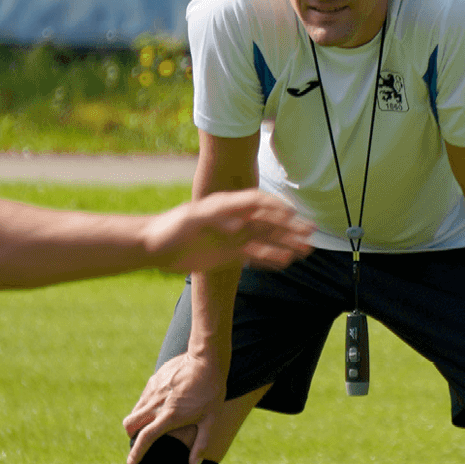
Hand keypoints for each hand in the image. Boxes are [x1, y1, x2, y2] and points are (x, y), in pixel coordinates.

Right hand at [123, 352, 225, 463]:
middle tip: (140, 440)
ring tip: (150, 424)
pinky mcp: (153, 380)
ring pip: (135, 410)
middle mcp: (156, 404)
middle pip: (130, 424)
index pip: (146, 438)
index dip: (136, 453)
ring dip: (137, 421)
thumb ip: (200, 445)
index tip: (131, 463)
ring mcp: (153, 391)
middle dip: (132, 435)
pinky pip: (143, 398)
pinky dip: (145, 406)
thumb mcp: (210, 420)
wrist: (206, 359)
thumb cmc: (211, 391)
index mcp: (169, 416)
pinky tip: (158, 406)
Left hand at [141, 190, 314, 273]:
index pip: (258, 202)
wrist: (154, 246)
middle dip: (290, 226)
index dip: (276, 207)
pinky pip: (256, 254)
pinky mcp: (230, 253)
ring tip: (306, 249)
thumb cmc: (169, 228)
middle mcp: (234, 218)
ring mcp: (234, 236)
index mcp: (226, 205)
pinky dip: (271, 257)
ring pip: (267, 238)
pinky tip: (286, 261)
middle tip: (310, 232)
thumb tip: (238, 223)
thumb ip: (214, 218)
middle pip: (268, 220)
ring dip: (287, 242)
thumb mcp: (190, 219)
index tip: (292, 215)